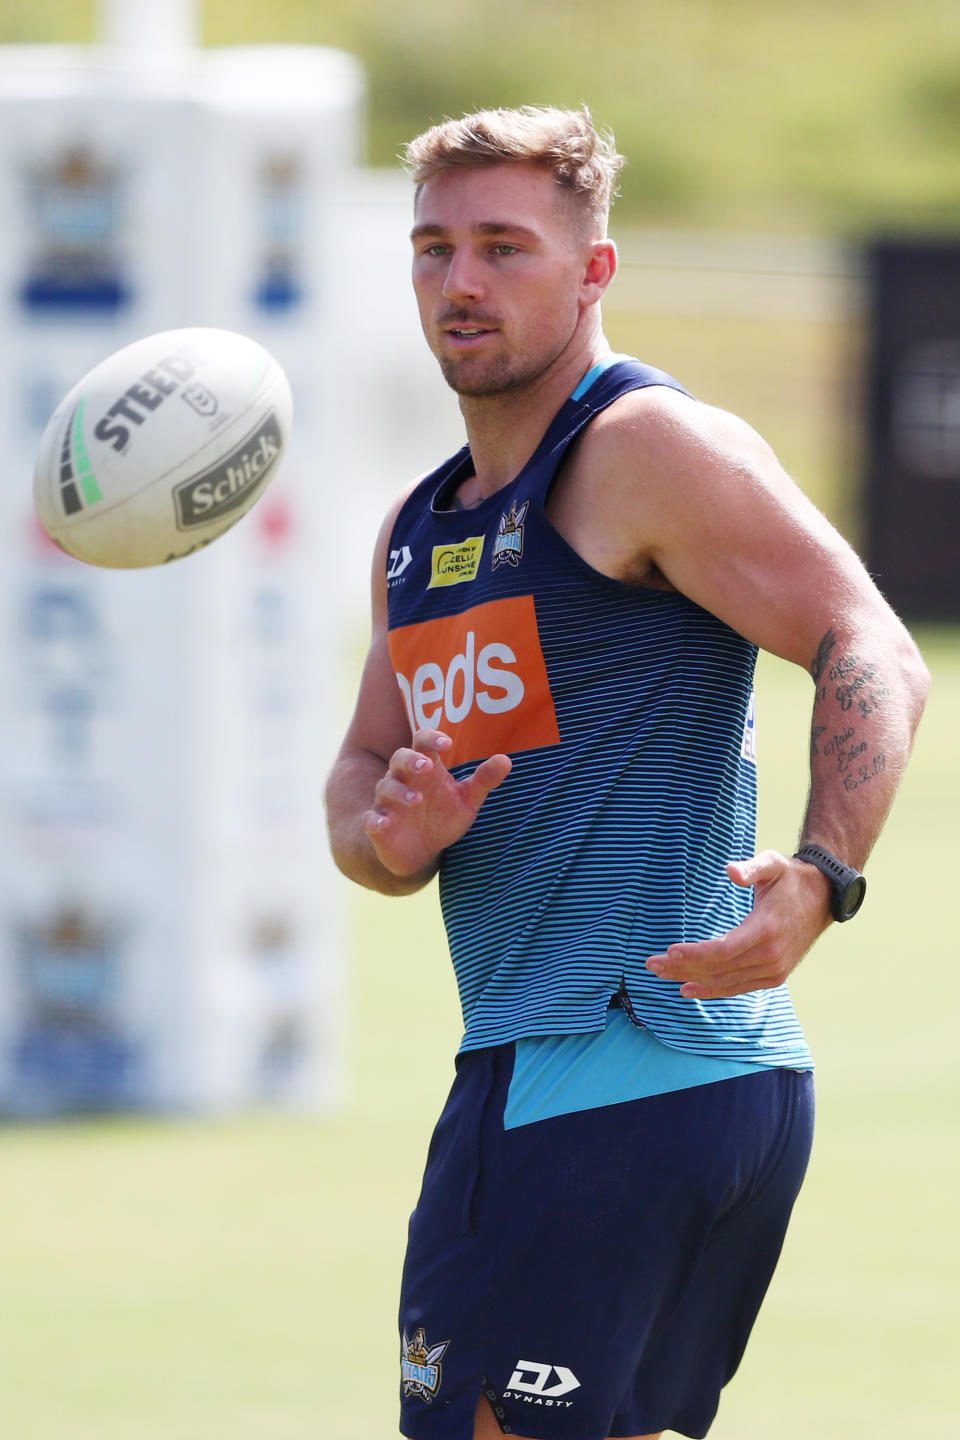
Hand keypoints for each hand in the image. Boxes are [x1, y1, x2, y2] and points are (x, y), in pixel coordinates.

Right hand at [362, 729, 511, 878]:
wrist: (421, 852)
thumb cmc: (443, 817)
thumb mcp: (467, 800)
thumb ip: (484, 780)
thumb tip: (506, 760)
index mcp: (426, 768)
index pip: (422, 742)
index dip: (431, 739)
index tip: (446, 743)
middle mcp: (403, 779)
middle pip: (400, 758)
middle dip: (411, 760)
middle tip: (426, 767)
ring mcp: (388, 802)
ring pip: (386, 787)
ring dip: (400, 792)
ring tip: (417, 801)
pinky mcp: (378, 825)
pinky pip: (371, 819)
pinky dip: (375, 820)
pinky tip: (384, 823)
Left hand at [645, 850, 831, 999]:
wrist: (823, 898)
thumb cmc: (791, 878)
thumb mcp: (773, 864)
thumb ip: (752, 867)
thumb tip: (731, 871)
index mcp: (767, 929)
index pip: (724, 950)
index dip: (695, 954)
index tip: (669, 951)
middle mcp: (771, 956)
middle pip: (718, 969)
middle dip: (682, 968)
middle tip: (651, 964)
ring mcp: (774, 970)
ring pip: (725, 982)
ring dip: (691, 979)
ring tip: (662, 974)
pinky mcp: (775, 977)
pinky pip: (738, 988)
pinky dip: (712, 990)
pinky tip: (689, 988)